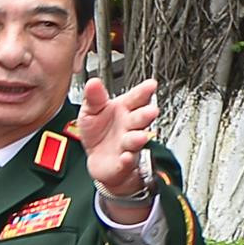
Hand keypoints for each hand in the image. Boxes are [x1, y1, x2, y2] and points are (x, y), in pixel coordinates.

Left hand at [78, 76, 159, 198]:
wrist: (97, 158)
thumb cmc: (99, 131)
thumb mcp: (91, 110)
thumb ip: (94, 97)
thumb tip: (93, 82)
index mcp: (124, 110)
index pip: (136, 98)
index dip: (144, 91)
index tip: (151, 85)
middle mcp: (130, 126)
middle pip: (140, 119)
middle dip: (146, 115)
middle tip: (151, 111)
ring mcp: (128, 144)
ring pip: (136, 140)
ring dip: (138, 139)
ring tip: (139, 137)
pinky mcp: (124, 162)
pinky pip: (127, 162)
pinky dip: (127, 160)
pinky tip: (126, 157)